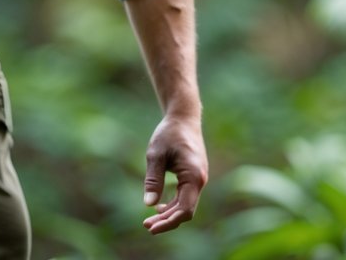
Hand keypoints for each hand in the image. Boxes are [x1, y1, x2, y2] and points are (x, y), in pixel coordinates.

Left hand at [141, 113, 207, 233]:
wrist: (183, 117)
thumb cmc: (169, 133)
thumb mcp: (156, 154)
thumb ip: (153, 179)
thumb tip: (148, 204)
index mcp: (194, 176)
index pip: (185, 210)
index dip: (168, 222)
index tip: (151, 228)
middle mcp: (200, 180)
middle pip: (185, 210)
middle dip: (166, 221)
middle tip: (146, 226)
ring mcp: (198, 178)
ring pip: (185, 205)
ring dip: (169, 214)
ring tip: (149, 220)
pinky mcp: (194, 176)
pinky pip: (185, 196)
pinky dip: (173, 205)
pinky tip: (158, 207)